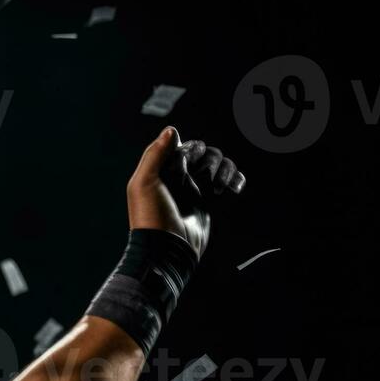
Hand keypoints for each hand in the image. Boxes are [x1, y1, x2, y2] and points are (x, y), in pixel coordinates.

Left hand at [127, 126, 245, 258]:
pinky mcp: (208, 202)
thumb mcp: (144, 182)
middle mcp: (179, 177)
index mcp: (162, 170)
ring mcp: (195, 189)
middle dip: (210, 159)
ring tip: (220, 187)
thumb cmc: (151, 217)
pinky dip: (234, 179)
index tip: (189, 161)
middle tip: (204, 176)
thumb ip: (155, 154)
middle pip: (203, 152)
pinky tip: (234, 188)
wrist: (167, 250)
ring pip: (217, 164)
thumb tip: (172, 130)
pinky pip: (226, 181)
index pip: (182, 146)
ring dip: (225, 169)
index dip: (190, 149)